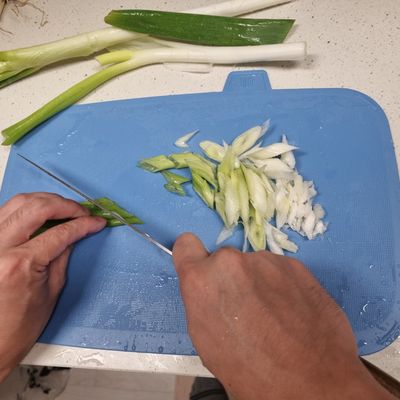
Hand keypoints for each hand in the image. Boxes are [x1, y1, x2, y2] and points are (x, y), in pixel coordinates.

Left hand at [0, 193, 105, 381]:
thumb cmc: (19, 326)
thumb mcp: (52, 290)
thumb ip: (63, 254)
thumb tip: (75, 233)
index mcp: (19, 264)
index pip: (60, 232)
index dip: (84, 224)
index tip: (97, 221)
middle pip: (37, 207)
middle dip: (66, 205)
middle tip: (82, 211)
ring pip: (18, 202)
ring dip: (45, 200)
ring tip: (64, 209)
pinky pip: (5, 212)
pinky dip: (26, 208)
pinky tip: (40, 213)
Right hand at [173, 233, 394, 399]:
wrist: (314, 381)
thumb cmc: (253, 373)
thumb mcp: (208, 342)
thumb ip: (202, 303)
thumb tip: (210, 293)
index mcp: (202, 281)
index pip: (186, 245)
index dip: (194, 258)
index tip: (203, 271)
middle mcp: (231, 262)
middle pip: (224, 261)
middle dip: (231, 279)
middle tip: (245, 308)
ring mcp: (266, 260)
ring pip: (253, 266)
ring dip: (258, 282)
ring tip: (273, 315)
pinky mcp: (295, 265)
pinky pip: (278, 270)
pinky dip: (281, 285)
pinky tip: (291, 312)